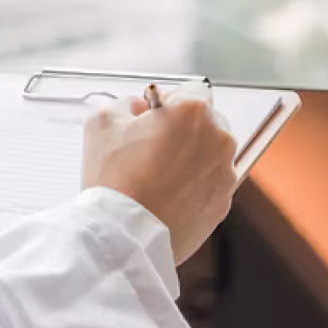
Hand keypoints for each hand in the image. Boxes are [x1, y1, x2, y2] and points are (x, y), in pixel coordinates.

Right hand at [83, 84, 238, 263]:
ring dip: (190, 159)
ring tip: (157, 177)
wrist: (125, 235)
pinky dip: (193, 187)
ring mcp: (225, 173)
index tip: (153, 118)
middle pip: (206, 123)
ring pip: (209, 155)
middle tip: (152, 148)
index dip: (168, 103)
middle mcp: (219, 138)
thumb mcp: (102, 123)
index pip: (190, 91)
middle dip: (183, 130)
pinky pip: (209, 185)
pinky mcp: (223, 203)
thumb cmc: (114, 180)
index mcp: (194, 112)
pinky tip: (167, 196)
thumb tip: (137, 108)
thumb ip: (123, 104)